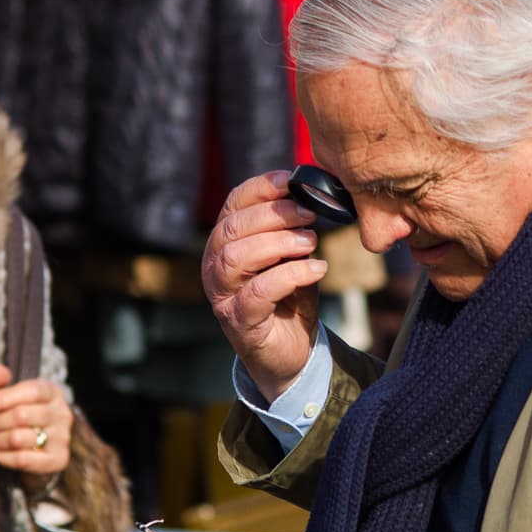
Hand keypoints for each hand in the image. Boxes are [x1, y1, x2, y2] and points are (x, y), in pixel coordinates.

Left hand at [0, 363, 71, 479]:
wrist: (40, 449)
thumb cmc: (23, 416)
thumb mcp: (14, 395)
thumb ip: (1, 380)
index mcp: (53, 393)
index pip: (32, 391)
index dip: (4, 398)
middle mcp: (63, 414)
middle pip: (21, 415)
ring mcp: (63, 438)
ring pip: (19, 438)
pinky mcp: (57, 460)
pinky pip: (23, 459)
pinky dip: (5, 457)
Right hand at [203, 170, 326, 398]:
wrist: (292, 351)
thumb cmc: (288, 297)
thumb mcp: (291, 255)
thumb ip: (293, 228)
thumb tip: (310, 196)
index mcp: (224, 242)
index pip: (232, 205)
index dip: (260, 188)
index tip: (290, 180)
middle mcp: (214, 266)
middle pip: (233, 228)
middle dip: (274, 215)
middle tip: (309, 215)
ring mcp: (222, 295)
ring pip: (237, 257)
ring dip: (278, 243)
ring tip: (311, 242)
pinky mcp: (239, 321)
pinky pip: (259, 291)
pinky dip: (291, 275)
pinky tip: (317, 270)